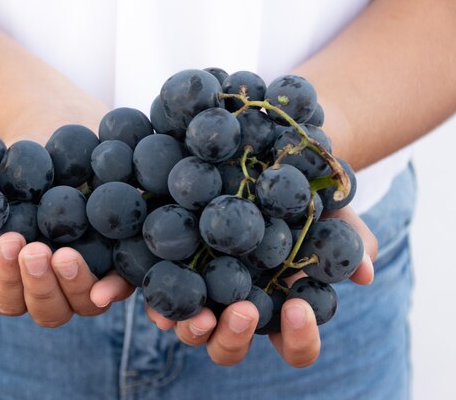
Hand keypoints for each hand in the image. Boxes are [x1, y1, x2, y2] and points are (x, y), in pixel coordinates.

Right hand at [0, 97, 136, 326]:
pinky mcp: (119, 256)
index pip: (8, 299)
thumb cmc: (0, 179)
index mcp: (16, 282)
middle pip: (48, 311)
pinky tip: (107, 287)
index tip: (8, 242)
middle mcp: (54, 286)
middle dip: (39, 284)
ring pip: (84, 303)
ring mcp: (89, 275)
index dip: (8, 279)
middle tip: (34, 249)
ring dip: (73, 285)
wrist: (42, 137)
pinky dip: (116, 290)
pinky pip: (124, 283)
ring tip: (64, 253)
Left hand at [145, 205, 377, 366]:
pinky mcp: (173, 271)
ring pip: (193, 331)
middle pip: (232, 348)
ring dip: (194, 329)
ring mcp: (203, 295)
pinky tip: (150, 297)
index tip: (299, 307)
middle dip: (236, 336)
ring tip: (199, 312)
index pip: (294, 347)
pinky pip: (158, 296)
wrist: (268, 168)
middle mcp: (237, 311)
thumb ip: (348, 244)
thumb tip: (365, 273)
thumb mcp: (333, 217)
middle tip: (245, 310)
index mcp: (279, 311)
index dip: (299, 338)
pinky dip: (151, 303)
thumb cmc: (306, 203)